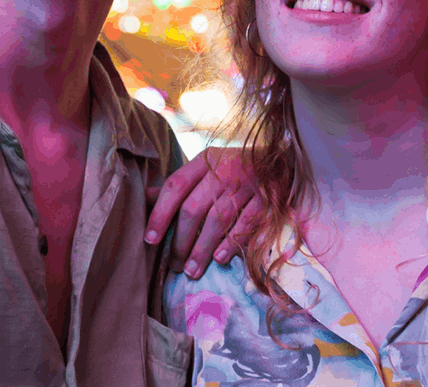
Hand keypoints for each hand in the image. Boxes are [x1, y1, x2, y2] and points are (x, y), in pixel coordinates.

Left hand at [144, 146, 261, 278]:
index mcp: (205, 161)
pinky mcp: (267, 196)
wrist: (282, 157)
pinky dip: (231, 242)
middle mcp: (223, 169)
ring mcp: (247, 183)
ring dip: (202, 248)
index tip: (149, 239)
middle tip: (173, 265)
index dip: (160, 214)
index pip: (175, 186)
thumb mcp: (207, 166)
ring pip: (217, 219)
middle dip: (180, 240)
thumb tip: (145, 196)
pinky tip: (219, 259)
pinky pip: (246, 223)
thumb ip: (180, 182)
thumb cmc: (235, 166)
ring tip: (191, 270)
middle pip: (194, 208)